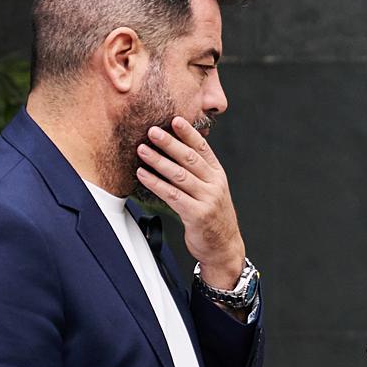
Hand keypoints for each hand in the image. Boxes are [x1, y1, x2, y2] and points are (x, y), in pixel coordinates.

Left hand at [135, 116, 245, 288]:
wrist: (224, 246)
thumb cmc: (212, 217)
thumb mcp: (211, 191)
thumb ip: (197, 173)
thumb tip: (173, 151)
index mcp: (218, 175)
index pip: (203, 149)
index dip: (188, 133)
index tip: (174, 119)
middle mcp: (215, 185)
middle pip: (190, 159)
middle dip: (169, 143)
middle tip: (152, 131)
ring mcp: (207, 199)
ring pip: (179, 175)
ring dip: (158, 161)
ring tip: (142, 150)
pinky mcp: (197, 214)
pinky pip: (172, 195)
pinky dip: (156, 183)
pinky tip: (143, 175)